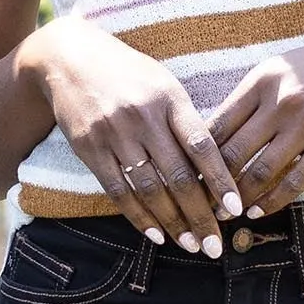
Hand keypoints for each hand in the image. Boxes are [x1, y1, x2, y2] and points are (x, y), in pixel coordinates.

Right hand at [22, 18, 240, 250]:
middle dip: (199, 216)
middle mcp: (142, 117)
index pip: (201, 145)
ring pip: (149, 190)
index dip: (220, 179)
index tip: (235, 208)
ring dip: (172, 223)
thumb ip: (186, 122)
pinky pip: (118, 191)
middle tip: (215, 245)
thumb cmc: (128, 75)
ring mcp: (114, 134)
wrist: (69, 59)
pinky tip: (156, 235)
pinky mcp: (89, 149)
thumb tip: (214, 169)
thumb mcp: (163, 85)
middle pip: (177, 176)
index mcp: (169, 99)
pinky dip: (139, 217)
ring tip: (190, 245)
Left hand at [204, 32, 303, 216]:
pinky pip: (294, 182)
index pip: (217, 126)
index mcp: (261, 81)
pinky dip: (270, 201)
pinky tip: (255, 211)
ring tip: (223, 214)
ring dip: (237, 199)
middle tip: (196, 204)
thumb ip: (246, 100)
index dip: (195, 156)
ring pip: (259, 173)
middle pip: (233, 153)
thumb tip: (209, 138)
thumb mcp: (276, 70)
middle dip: (210, 185)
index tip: (183, 176)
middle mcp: (281, 103)